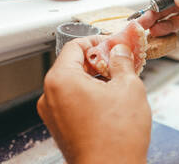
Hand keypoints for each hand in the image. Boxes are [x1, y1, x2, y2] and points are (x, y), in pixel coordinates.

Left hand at [37, 36, 151, 163]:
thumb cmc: (116, 137)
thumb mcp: (128, 88)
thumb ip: (122, 62)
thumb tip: (120, 51)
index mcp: (61, 80)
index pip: (74, 46)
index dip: (96, 40)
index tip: (111, 43)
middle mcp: (50, 96)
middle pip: (73, 64)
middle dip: (98, 60)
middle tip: (119, 61)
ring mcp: (53, 114)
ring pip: (73, 84)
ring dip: (95, 78)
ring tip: (118, 81)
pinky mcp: (60, 128)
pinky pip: (73, 101)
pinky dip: (89, 94)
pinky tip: (109, 100)